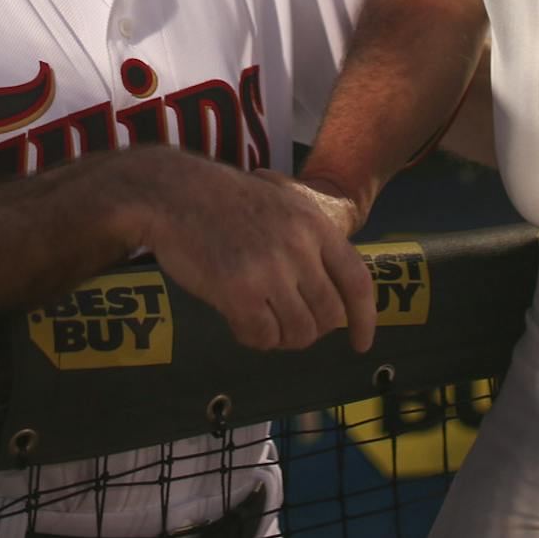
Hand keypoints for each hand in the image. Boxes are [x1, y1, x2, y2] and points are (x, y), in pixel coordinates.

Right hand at [127, 151, 377, 353]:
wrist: (173, 193)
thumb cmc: (223, 201)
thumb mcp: (281, 203)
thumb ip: (310, 241)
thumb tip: (331, 294)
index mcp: (315, 224)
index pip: (357, 281)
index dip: (365, 319)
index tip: (361, 344)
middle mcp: (299, 247)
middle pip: (328, 315)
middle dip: (310, 330)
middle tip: (287, 325)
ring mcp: (270, 269)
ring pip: (298, 332)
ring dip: (281, 337)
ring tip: (261, 320)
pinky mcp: (238, 290)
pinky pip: (262, 337)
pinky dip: (252, 337)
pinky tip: (237, 319)